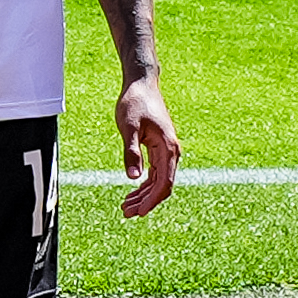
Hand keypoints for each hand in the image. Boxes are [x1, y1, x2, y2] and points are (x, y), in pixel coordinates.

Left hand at [109, 74, 180, 218]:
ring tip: (125, 207)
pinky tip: (133, 191)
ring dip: (144, 195)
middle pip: (162, 186)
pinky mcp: (160, 149)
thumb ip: (131, 152)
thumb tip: (133, 178)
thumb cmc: (134, 103)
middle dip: (145, 202)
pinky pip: (156, 173)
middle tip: (126, 213)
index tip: (138, 212)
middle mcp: (172, 152)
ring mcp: (167, 151)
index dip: (152, 200)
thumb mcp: (128, 127)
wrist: (142, 84)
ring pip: (159, 181)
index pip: (164, 183)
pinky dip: (145, 184)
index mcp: (168, 148)